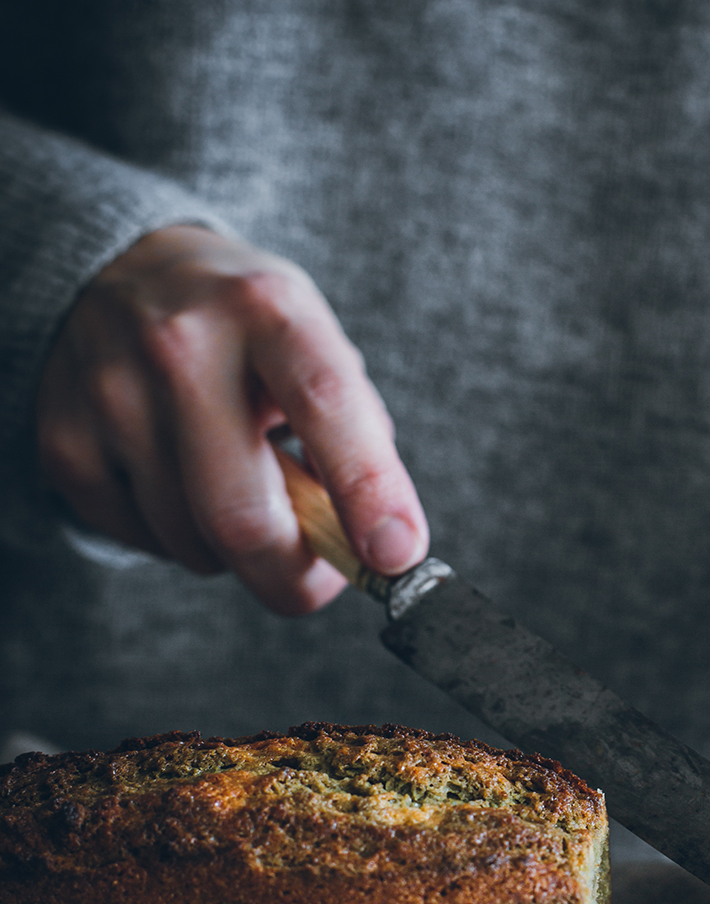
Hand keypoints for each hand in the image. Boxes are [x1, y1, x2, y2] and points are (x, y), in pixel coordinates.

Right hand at [35, 225, 427, 614]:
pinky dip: (179, 540)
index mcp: (268, 311)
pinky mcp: (65, 441)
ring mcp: (111, 394)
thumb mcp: (317, 347)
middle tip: (318, 578)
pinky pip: (143, 543)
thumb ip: (358, 439)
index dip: (367, 491)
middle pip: (242, 517)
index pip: (326, 406)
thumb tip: (376, 545)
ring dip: (235, 551)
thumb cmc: (248, 332)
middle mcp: (180, 344)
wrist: (124, 272)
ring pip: (195, 546)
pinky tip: (181, 482)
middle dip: (295, 578)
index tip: (397, 556)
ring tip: (236, 486)